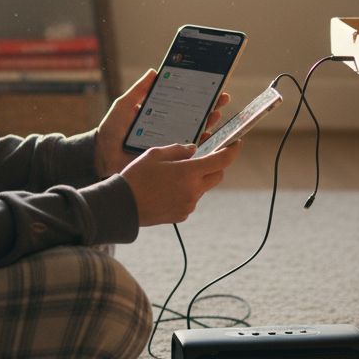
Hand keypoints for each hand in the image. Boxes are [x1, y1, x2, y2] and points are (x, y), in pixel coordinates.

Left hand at [93, 68, 230, 177]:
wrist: (102, 154)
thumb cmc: (111, 130)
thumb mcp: (124, 105)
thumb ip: (139, 90)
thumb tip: (154, 71)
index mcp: (161, 114)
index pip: (185, 103)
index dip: (199, 95)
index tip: (212, 86)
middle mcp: (169, 128)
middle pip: (196, 117)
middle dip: (211, 107)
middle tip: (221, 99)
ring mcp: (170, 144)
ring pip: (197, 134)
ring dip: (210, 124)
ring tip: (217, 115)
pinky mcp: (169, 159)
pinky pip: (189, 154)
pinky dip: (201, 147)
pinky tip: (210, 139)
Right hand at [120, 141, 242, 225]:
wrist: (122, 206)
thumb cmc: (137, 176)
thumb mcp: (155, 154)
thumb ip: (178, 149)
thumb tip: (193, 150)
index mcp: (189, 172)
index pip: (222, 161)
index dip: (233, 151)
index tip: (236, 144)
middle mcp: (194, 190)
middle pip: (217, 176)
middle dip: (214, 166)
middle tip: (200, 159)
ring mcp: (189, 204)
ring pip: (202, 188)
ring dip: (196, 180)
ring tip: (172, 176)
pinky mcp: (182, 215)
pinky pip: (191, 200)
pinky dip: (186, 192)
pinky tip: (167, 190)